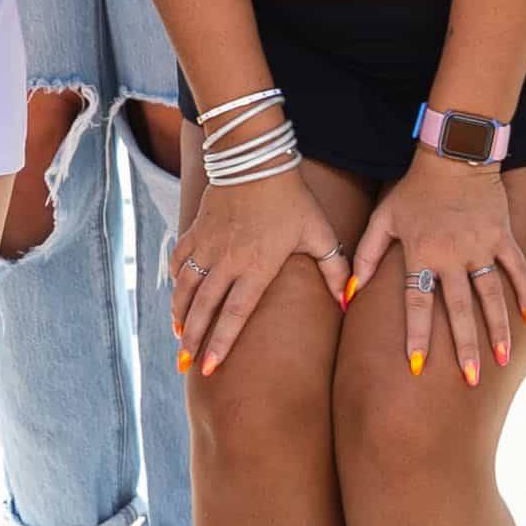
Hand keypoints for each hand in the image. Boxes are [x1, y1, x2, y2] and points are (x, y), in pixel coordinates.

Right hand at [168, 159, 349, 375]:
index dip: (221, 342)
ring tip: (178, 338)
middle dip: (193, 339)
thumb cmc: (292, 198)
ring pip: (186, 288)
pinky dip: (176, 281)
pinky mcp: (196, 230)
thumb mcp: (320, 233)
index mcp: (257, 267)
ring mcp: (207, 245)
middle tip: (184, 364)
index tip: (210, 366)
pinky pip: (179, 261)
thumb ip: (335, 268)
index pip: (234, 314)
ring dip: (180, 315)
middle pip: (204, 308)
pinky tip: (177, 294)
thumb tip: (350, 300)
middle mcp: (227, 261)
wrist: (255, 158)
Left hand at [355, 151, 525, 386]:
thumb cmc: (414, 191)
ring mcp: (481, 247)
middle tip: (470, 378)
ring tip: (502, 360)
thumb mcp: (383, 219)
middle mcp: (452, 255)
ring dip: (497, 330)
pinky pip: (517, 270)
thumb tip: (347, 294)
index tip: (417, 366)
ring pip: (491, 296)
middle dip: (464, 346)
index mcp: (421, 252)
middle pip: (459, 309)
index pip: (417, 303)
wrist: (454, 156)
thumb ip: (365, 256)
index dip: (417, 335)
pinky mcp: (502, 237)